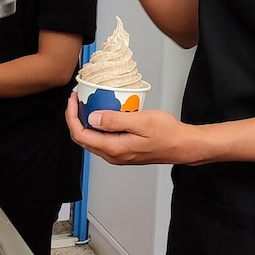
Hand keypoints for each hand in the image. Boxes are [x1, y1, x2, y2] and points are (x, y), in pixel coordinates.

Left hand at [65, 92, 199, 164]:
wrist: (183, 145)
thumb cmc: (168, 134)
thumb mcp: (141, 121)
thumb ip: (115, 120)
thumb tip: (92, 118)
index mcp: (114, 148)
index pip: (81, 134)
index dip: (72, 116)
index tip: (73, 99)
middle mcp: (113, 155)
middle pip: (83, 138)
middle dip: (76, 117)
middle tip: (77, 99)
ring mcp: (118, 154)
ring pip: (93, 139)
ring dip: (86, 121)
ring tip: (88, 103)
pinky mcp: (123, 151)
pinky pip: (103, 139)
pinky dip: (98, 125)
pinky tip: (104, 112)